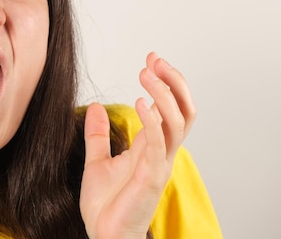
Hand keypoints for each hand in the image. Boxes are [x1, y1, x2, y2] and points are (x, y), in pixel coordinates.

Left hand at [80, 52, 195, 238]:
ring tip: (146, 74)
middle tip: (154, 60)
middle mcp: (161, 153)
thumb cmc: (105, 205)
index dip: (166, 83)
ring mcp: (159, 165)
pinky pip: (159, 145)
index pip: (171, 108)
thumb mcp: (96, 160)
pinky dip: (153, 121)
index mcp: (151, 147)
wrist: (102, 235)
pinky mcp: (151, 178)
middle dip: (173, 82)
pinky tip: (140, 102)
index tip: (150, 59)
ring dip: (165, 94)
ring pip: (177, 123)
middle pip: (184, 111)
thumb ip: (98, 134)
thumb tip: (95, 107)